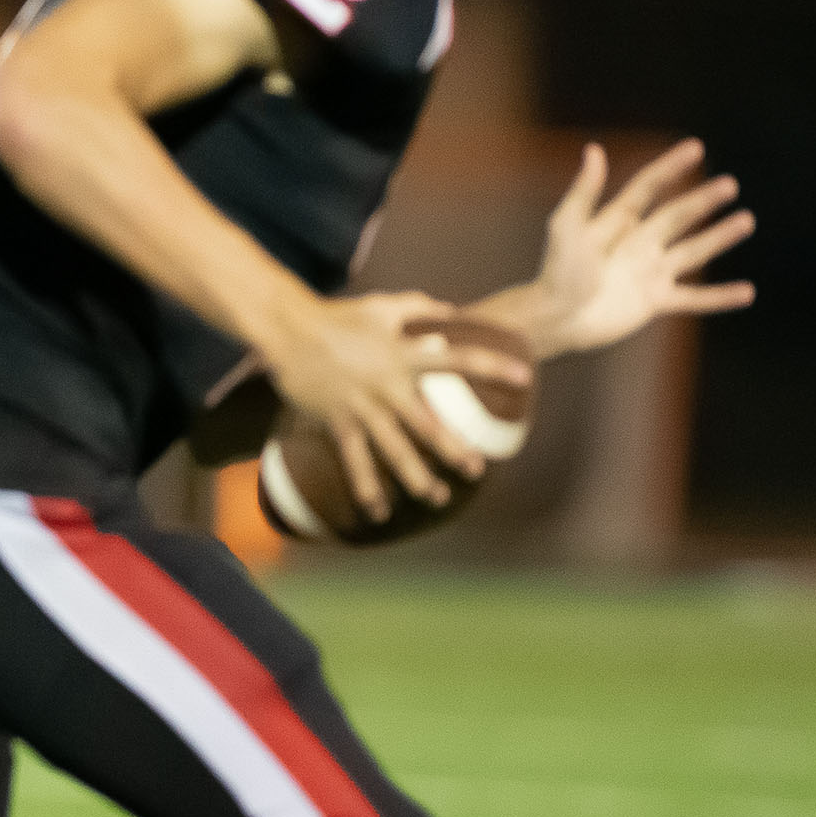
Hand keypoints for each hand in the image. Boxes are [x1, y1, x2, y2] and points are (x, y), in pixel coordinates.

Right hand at [261, 291, 532, 522]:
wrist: (290, 330)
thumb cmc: (337, 315)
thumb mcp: (382, 305)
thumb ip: (419, 306)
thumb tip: (449, 310)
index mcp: (404, 355)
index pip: (457, 360)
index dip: (492, 367)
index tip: (525, 378)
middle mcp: (388, 386)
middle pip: (428, 424)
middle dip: (453, 449)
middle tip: (476, 470)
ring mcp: (362, 407)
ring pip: (394, 450)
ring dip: (417, 477)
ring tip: (437, 497)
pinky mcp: (338, 421)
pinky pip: (354, 460)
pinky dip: (366, 487)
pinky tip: (377, 511)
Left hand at [530, 140, 755, 357]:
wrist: (556, 318)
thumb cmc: (555, 271)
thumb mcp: (566, 226)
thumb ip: (584, 191)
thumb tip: (594, 149)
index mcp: (617, 222)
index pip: (649, 187)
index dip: (671, 167)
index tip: (695, 147)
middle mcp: (638, 243)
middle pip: (678, 216)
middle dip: (704, 201)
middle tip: (731, 184)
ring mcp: (649, 272)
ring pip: (694, 251)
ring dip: (720, 237)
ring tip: (747, 220)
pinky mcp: (655, 301)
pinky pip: (695, 298)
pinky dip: (721, 297)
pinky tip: (748, 292)